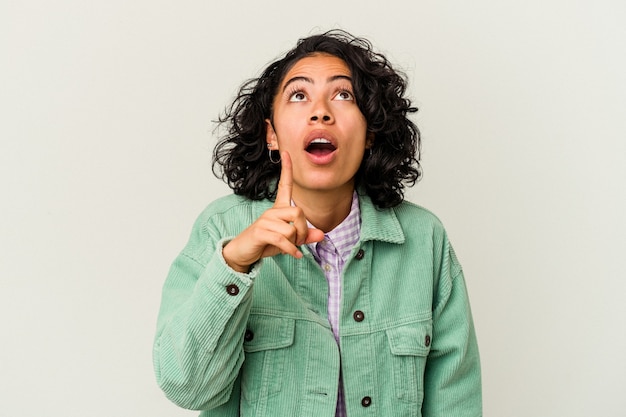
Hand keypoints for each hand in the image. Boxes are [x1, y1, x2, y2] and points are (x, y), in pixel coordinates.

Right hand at [222, 151, 323, 271]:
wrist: (243, 253)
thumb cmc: (265, 243)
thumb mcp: (289, 241)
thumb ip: (305, 236)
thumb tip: (322, 234)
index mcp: (278, 209)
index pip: (284, 185)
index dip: (286, 169)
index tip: (287, 152)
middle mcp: (272, 211)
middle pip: (298, 212)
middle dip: (303, 229)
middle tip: (298, 241)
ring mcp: (265, 221)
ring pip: (291, 228)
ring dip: (295, 242)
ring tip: (289, 248)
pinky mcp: (260, 232)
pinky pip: (282, 239)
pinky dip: (291, 250)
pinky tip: (294, 255)